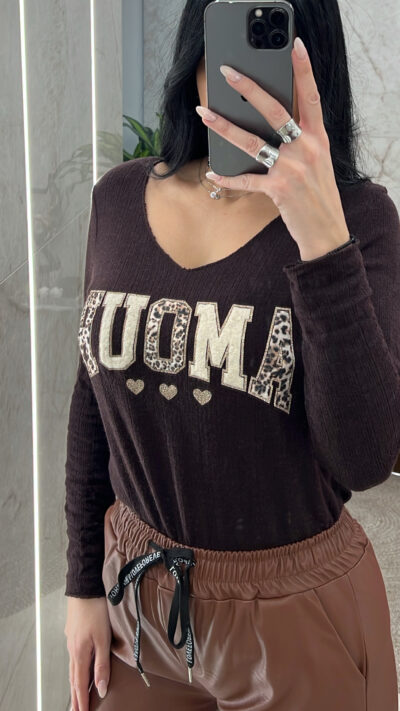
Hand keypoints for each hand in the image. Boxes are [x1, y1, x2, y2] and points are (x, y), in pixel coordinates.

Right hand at [64, 596, 111, 710]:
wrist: (85, 588)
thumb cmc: (96, 611)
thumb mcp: (103, 639)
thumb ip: (102, 665)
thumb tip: (101, 689)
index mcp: (80, 654)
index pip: (80, 685)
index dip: (82, 701)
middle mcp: (73, 650)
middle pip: (74, 679)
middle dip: (76, 697)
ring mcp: (71, 641)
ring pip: (73, 669)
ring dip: (75, 685)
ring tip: (77, 697)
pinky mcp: (73, 634)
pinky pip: (73, 658)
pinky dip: (75, 670)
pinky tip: (79, 669)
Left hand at [195, 36, 350, 260]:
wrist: (325, 231)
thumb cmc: (319, 195)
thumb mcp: (318, 161)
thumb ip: (301, 141)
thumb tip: (274, 126)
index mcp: (318, 139)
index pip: (311, 97)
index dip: (304, 70)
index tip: (295, 47)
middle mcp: (306, 149)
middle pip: (275, 111)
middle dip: (250, 89)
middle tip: (230, 73)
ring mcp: (291, 169)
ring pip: (252, 141)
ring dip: (225, 126)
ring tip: (205, 114)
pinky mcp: (277, 190)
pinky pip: (246, 180)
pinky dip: (227, 177)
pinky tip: (213, 172)